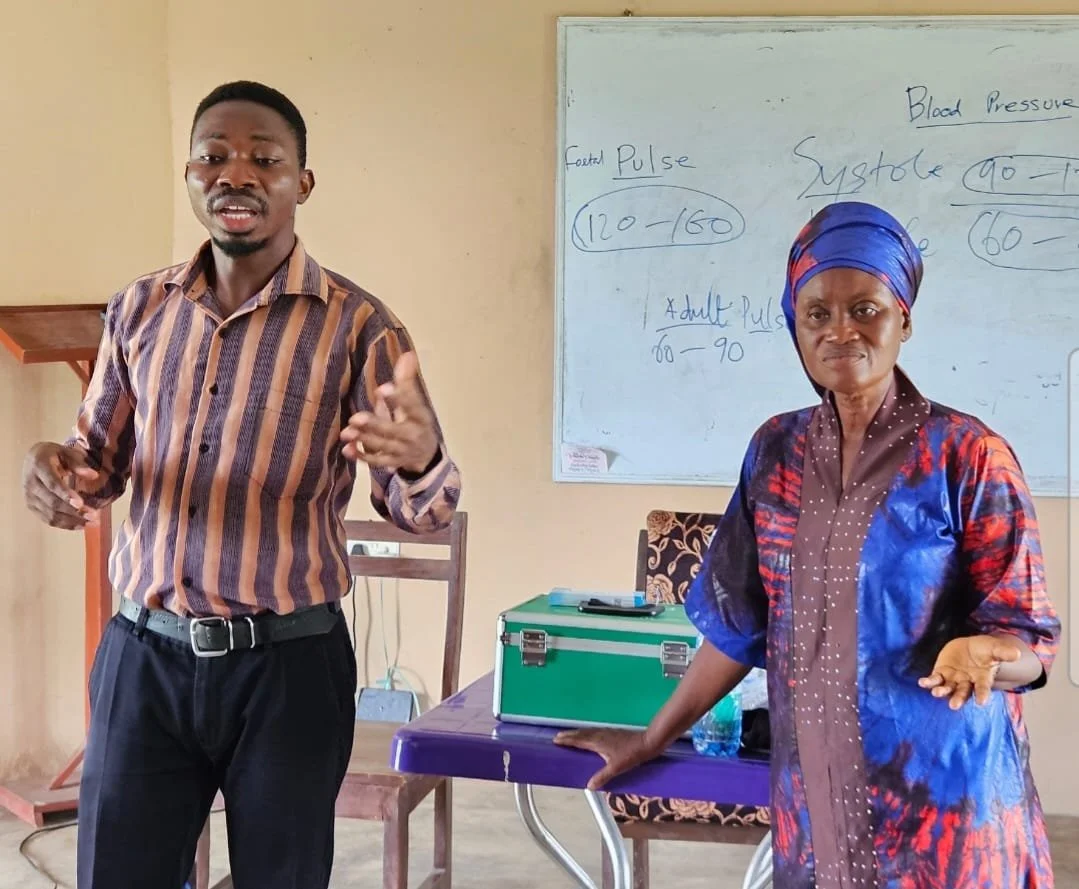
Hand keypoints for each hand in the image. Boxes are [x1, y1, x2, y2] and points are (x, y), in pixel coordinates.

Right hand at [22, 442, 101, 529]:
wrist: (33, 459)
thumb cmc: (54, 456)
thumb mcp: (67, 452)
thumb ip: (79, 463)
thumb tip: (93, 475)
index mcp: (39, 466)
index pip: (52, 483)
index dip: (65, 494)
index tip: (80, 503)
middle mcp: (31, 483)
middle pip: (52, 502)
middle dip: (74, 511)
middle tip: (94, 516)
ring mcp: (29, 497)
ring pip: (50, 514)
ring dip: (71, 521)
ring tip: (91, 522)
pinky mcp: (32, 506)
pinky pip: (47, 519)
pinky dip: (64, 524)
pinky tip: (80, 525)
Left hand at [340, 352, 438, 474]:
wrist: (427, 455)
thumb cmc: (416, 422)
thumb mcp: (416, 403)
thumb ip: (408, 381)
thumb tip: (408, 355)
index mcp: (420, 416)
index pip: (412, 406)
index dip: (400, 398)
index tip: (384, 389)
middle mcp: (412, 435)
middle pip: (393, 430)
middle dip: (375, 424)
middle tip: (356, 418)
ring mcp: (401, 451)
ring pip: (382, 446)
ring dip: (364, 439)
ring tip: (347, 432)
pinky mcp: (391, 462)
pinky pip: (375, 461)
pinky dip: (361, 457)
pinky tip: (347, 450)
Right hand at [553, 727, 656, 789]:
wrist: (646, 743)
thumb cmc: (631, 755)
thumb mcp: (616, 768)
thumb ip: (602, 777)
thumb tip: (589, 786)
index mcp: (597, 742)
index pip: (578, 740)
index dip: (567, 740)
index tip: (555, 740)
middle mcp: (599, 735)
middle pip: (580, 734)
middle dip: (568, 735)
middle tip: (557, 737)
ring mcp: (606, 732)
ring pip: (587, 731)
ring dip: (576, 732)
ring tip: (569, 735)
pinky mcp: (611, 732)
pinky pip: (593, 731)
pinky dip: (586, 732)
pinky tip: (588, 735)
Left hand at [918, 635, 1022, 708]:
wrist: (971, 648)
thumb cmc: (985, 650)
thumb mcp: (994, 648)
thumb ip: (1003, 652)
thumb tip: (1017, 653)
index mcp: (982, 678)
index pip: (983, 688)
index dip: (982, 695)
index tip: (981, 702)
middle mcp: (967, 682)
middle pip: (963, 692)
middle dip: (958, 699)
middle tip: (954, 706)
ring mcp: (954, 679)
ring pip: (947, 688)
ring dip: (942, 691)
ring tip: (936, 693)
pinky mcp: (941, 673)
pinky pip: (934, 679)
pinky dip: (928, 682)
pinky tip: (922, 683)